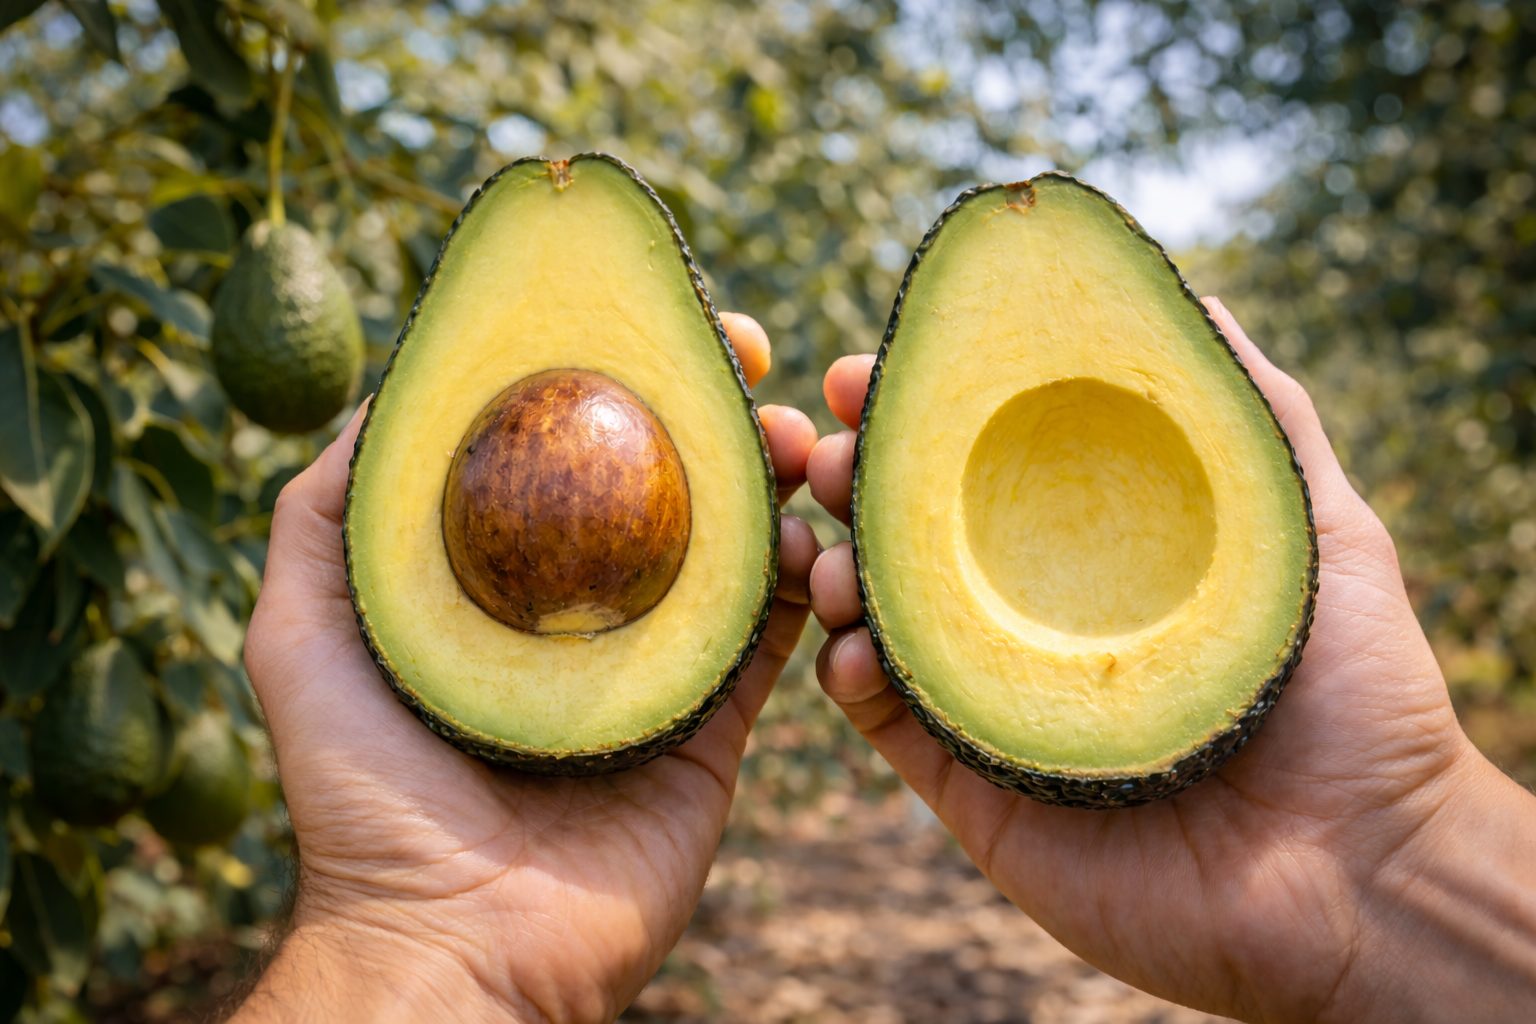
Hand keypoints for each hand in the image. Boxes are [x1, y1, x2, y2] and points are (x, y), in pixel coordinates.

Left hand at [235, 313, 818, 1023]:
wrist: (452, 946)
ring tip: (801, 443)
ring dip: (777, 481)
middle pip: (671, 487)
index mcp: (506, 583)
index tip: (663, 318)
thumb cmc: (363, 794)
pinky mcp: (713, 727)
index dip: (622, 376)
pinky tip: (809, 532)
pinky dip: (802, 581)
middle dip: (719, 411)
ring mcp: (657, 665)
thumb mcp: (304, 631)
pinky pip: (773, 639)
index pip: (576, 455)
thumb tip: (383, 394)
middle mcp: (588, 613)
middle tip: (759, 362)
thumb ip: (329, 515)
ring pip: (736, 548)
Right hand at [807, 297, 1535, 1022]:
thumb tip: (1185, 293)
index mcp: (1090, 553)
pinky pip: (886, 721)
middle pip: (910, 532)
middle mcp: (1030, 616)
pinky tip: (851, 649)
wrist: (1360, 870)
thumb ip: (1246, 410)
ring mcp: (996, 700)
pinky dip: (849, 676)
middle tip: (826, 452)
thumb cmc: (1355, 693)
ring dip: (834, 571)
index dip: (915, 411)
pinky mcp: (975, 786)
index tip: (866, 369)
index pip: (977, 465)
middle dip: (851, 480)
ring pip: (878, 618)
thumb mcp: (1315, 523)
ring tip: (828, 551)